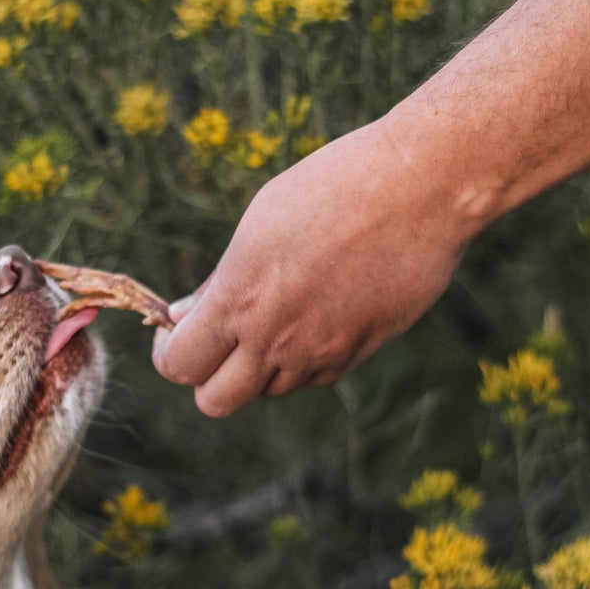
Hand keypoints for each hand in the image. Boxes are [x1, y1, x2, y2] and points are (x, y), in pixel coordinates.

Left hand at [151, 113, 465, 416]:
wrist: (420, 189)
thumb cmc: (334, 186)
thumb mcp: (259, 224)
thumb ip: (222, 281)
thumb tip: (187, 315)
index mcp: (240, 298)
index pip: (179, 366)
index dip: (170, 352)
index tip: (178, 330)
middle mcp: (275, 338)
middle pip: (215, 402)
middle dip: (209, 375)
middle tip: (218, 338)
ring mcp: (320, 352)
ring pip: (270, 390)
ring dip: (260, 366)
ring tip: (277, 312)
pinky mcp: (360, 353)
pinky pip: (315, 377)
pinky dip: (304, 360)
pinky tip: (315, 314)